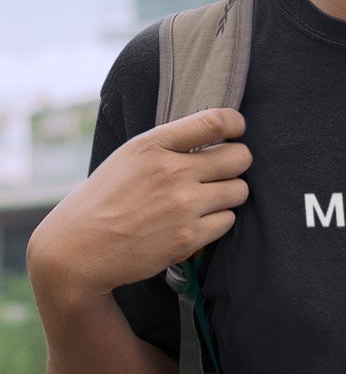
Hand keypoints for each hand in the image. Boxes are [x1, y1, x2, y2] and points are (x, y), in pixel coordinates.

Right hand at [28, 109, 251, 303]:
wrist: (76, 252)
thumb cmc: (105, 200)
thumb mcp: (129, 157)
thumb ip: (170, 143)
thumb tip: (217, 132)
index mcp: (153, 145)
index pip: (215, 121)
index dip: (236, 124)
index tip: (236, 132)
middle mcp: (171, 172)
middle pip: (240, 157)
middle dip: (236, 164)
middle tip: (222, 172)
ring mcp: (182, 205)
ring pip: (240, 190)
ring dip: (229, 195)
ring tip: (206, 200)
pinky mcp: (188, 237)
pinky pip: (228, 221)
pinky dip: (217, 223)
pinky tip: (196, 223)